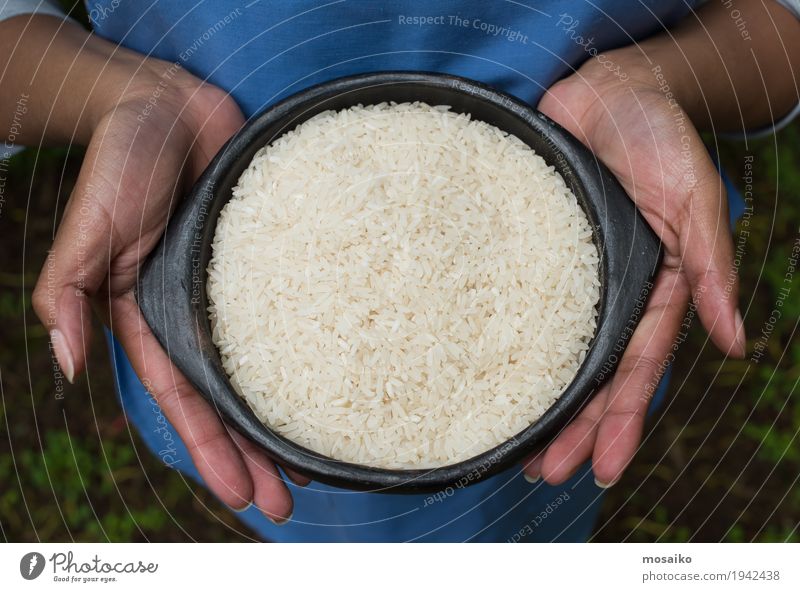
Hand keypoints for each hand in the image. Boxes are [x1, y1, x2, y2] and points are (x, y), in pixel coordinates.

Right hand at [31, 58, 303, 521]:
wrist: (164, 106)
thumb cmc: (120, 164)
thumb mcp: (87, 233)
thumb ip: (67, 296)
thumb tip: (66, 368)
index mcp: (156, 318)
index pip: (187, 401)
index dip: (212, 450)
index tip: (242, 496)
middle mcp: (202, 314)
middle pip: (234, 399)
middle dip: (256, 453)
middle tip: (292, 502)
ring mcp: (242, 291)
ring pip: (271, 366)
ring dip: (290, 415)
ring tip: (321, 461)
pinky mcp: (276, 258)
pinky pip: (304, 309)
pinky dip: (322, 346)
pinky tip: (348, 372)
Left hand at [523, 52, 745, 486]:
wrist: (611, 91)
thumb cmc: (661, 139)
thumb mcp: (695, 202)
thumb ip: (712, 270)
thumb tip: (738, 343)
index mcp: (650, 289)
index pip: (634, 369)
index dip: (620, 422)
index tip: (603, 470)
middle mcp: (606, 292)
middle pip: (587, 374)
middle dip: (572, 429)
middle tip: (544, 474)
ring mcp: (565, 277)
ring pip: (550, 350)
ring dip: (537, 400)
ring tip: (514, 448)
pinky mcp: (528, 253)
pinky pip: (510, 302)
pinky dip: (498, 340)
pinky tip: (478, 371)